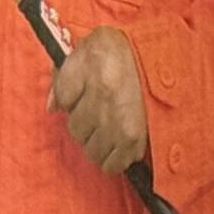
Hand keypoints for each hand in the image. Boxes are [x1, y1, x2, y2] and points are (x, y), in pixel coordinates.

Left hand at [49, 24, 150, 179]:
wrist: (161, 56)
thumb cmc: (121, 52)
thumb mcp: (87, 50)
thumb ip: (63, 76)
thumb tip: (52, 107)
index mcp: (95, 78)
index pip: (63, 102)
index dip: (70, 98)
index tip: (83, 91)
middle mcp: (107, 105)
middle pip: (76, 132)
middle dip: (83, 123)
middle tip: (99, 109)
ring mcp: (122, 126)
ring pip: (92, 151)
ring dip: (97, 142)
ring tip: (109, 125)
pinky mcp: (136, 141)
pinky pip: (114, 164)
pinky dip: (114, 157)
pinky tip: (119, 141)